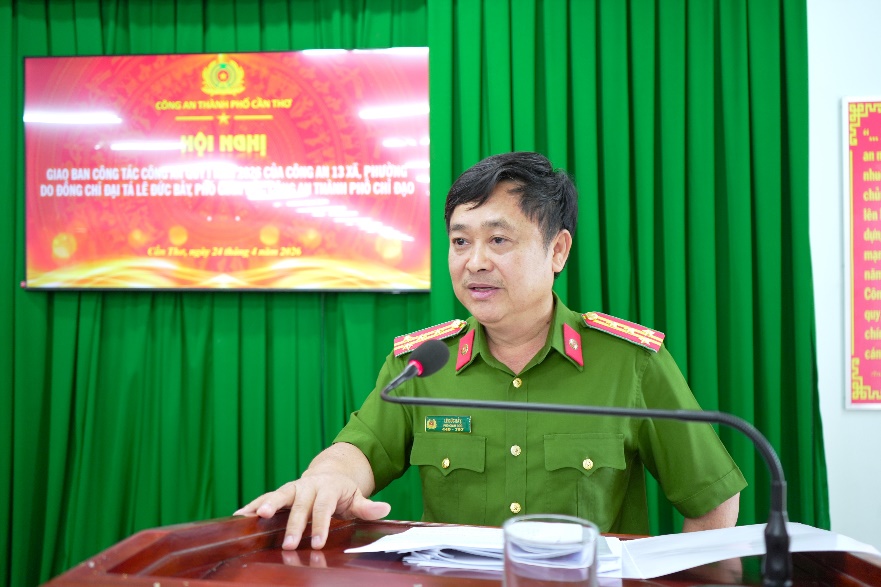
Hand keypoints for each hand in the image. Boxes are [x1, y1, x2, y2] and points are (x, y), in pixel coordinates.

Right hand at [233, 472, 390, 549]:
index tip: (318, 543)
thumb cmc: (344, 492)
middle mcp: (309, 485)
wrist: (330, 474)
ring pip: (280, 495)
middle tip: (290, 544)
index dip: (321, 525)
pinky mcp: (281, 493)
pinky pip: (264, 498)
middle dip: (295, 524)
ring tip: (257, 517)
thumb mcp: (357, 498)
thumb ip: (367, 506)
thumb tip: (385, 508)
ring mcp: (293, 488)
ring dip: (268, 506)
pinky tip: (239, 517)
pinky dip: (252, 506)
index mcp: (329, 488)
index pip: (324, 507)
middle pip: (301, 505)